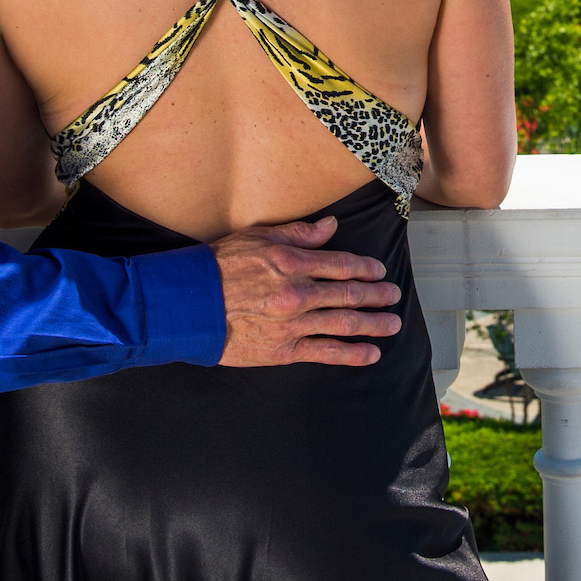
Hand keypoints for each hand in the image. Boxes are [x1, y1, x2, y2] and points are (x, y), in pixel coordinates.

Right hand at [212, 215, 402, 366]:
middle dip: (377, 295)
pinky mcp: (283, 350)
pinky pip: (325, 352)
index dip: (365, 268)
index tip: (379, 271)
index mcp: (292, 263)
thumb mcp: (257, 237)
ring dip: (373, 325)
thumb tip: (332, 226)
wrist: (186, 305)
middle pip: (350, 295)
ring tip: (392, 324)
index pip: (342, 265)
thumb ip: (299, 233)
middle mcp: (298, 294)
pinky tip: (370, 354)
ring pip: (344, 325)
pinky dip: (351, 354)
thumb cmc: (218, 266)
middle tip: (394, 296)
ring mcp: (293, 325)